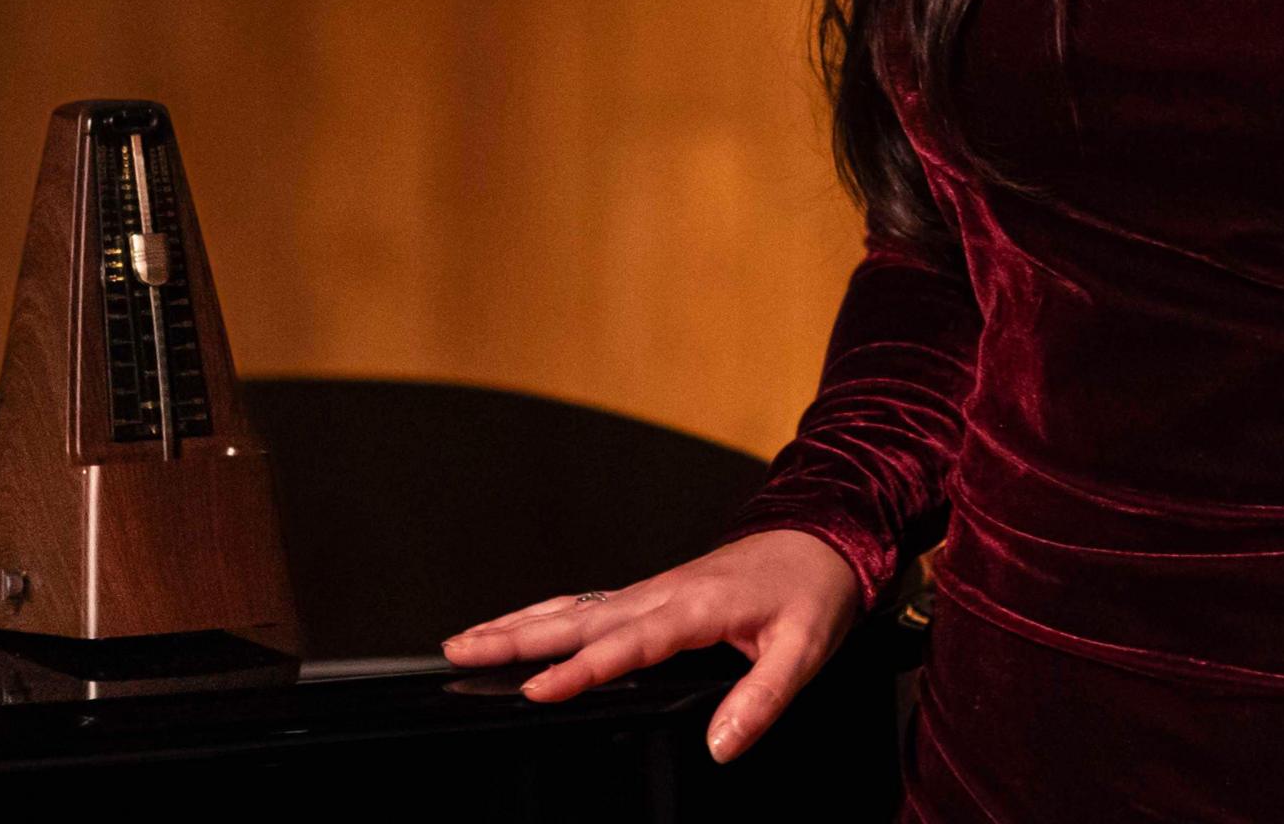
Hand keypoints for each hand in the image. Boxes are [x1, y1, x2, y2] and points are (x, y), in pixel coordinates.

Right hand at [443, 527, 863, 763]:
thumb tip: (723, 743)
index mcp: (695, 607)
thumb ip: (763, 698)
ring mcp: (653, 591)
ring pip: (573, 609)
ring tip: (465, 642)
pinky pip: (588, 605)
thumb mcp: (805, 648)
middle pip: (578, 619)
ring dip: (517, 624)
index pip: (627, 646)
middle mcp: (663, 594)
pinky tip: (522, 627)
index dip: (581, 670)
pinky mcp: (652, 595)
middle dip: (515, 638)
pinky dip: (546, 615)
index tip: (539, 691)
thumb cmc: (812, 589)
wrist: (822, 540)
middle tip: (461, 653)